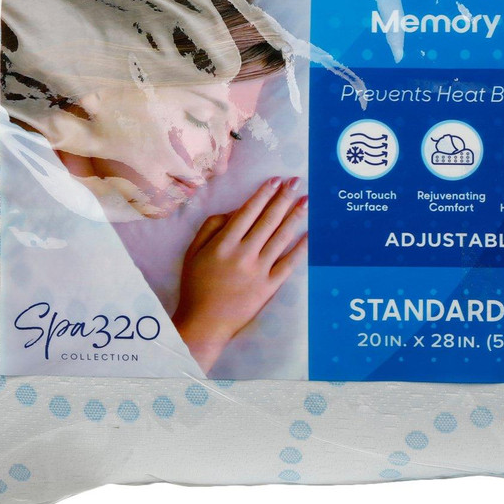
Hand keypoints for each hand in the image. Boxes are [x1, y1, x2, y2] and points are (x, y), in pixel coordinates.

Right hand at [173, 177, 307, 372]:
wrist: (204, 324)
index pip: (248, 212)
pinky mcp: (269, 287)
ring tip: (306, 201)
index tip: (275, 180)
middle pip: (268, 220)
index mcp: (224, 243)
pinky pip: (289, 264)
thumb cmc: (196, 286)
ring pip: (281, 237)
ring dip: (295, 216)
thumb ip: (211, 227)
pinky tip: (310, 234)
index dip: (263, 194)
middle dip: (283, 198)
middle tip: (296, 182)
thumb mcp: (193, 252)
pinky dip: (300, 248)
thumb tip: (235, 210)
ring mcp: (259, 270)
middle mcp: (244, 253)